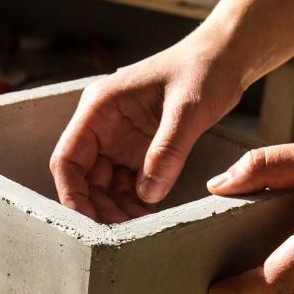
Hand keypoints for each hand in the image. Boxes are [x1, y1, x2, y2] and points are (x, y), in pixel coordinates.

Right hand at [50, 39, 242, 222]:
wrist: (225, 59)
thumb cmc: (202, 69)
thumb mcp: (188, 108)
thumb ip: (167, 150)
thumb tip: (147, 194)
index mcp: (99, 108)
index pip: (67, 158)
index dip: (71, 193)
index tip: (86, 221)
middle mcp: (103, 126)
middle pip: (84, 178)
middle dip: (97, 208)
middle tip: (119, 234)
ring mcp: (120, 140)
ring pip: (104, 186)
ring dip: (116, 209)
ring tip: (137, 229)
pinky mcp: (139, 150)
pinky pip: (128, 184)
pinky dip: (134, 202)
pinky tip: (148, 215)